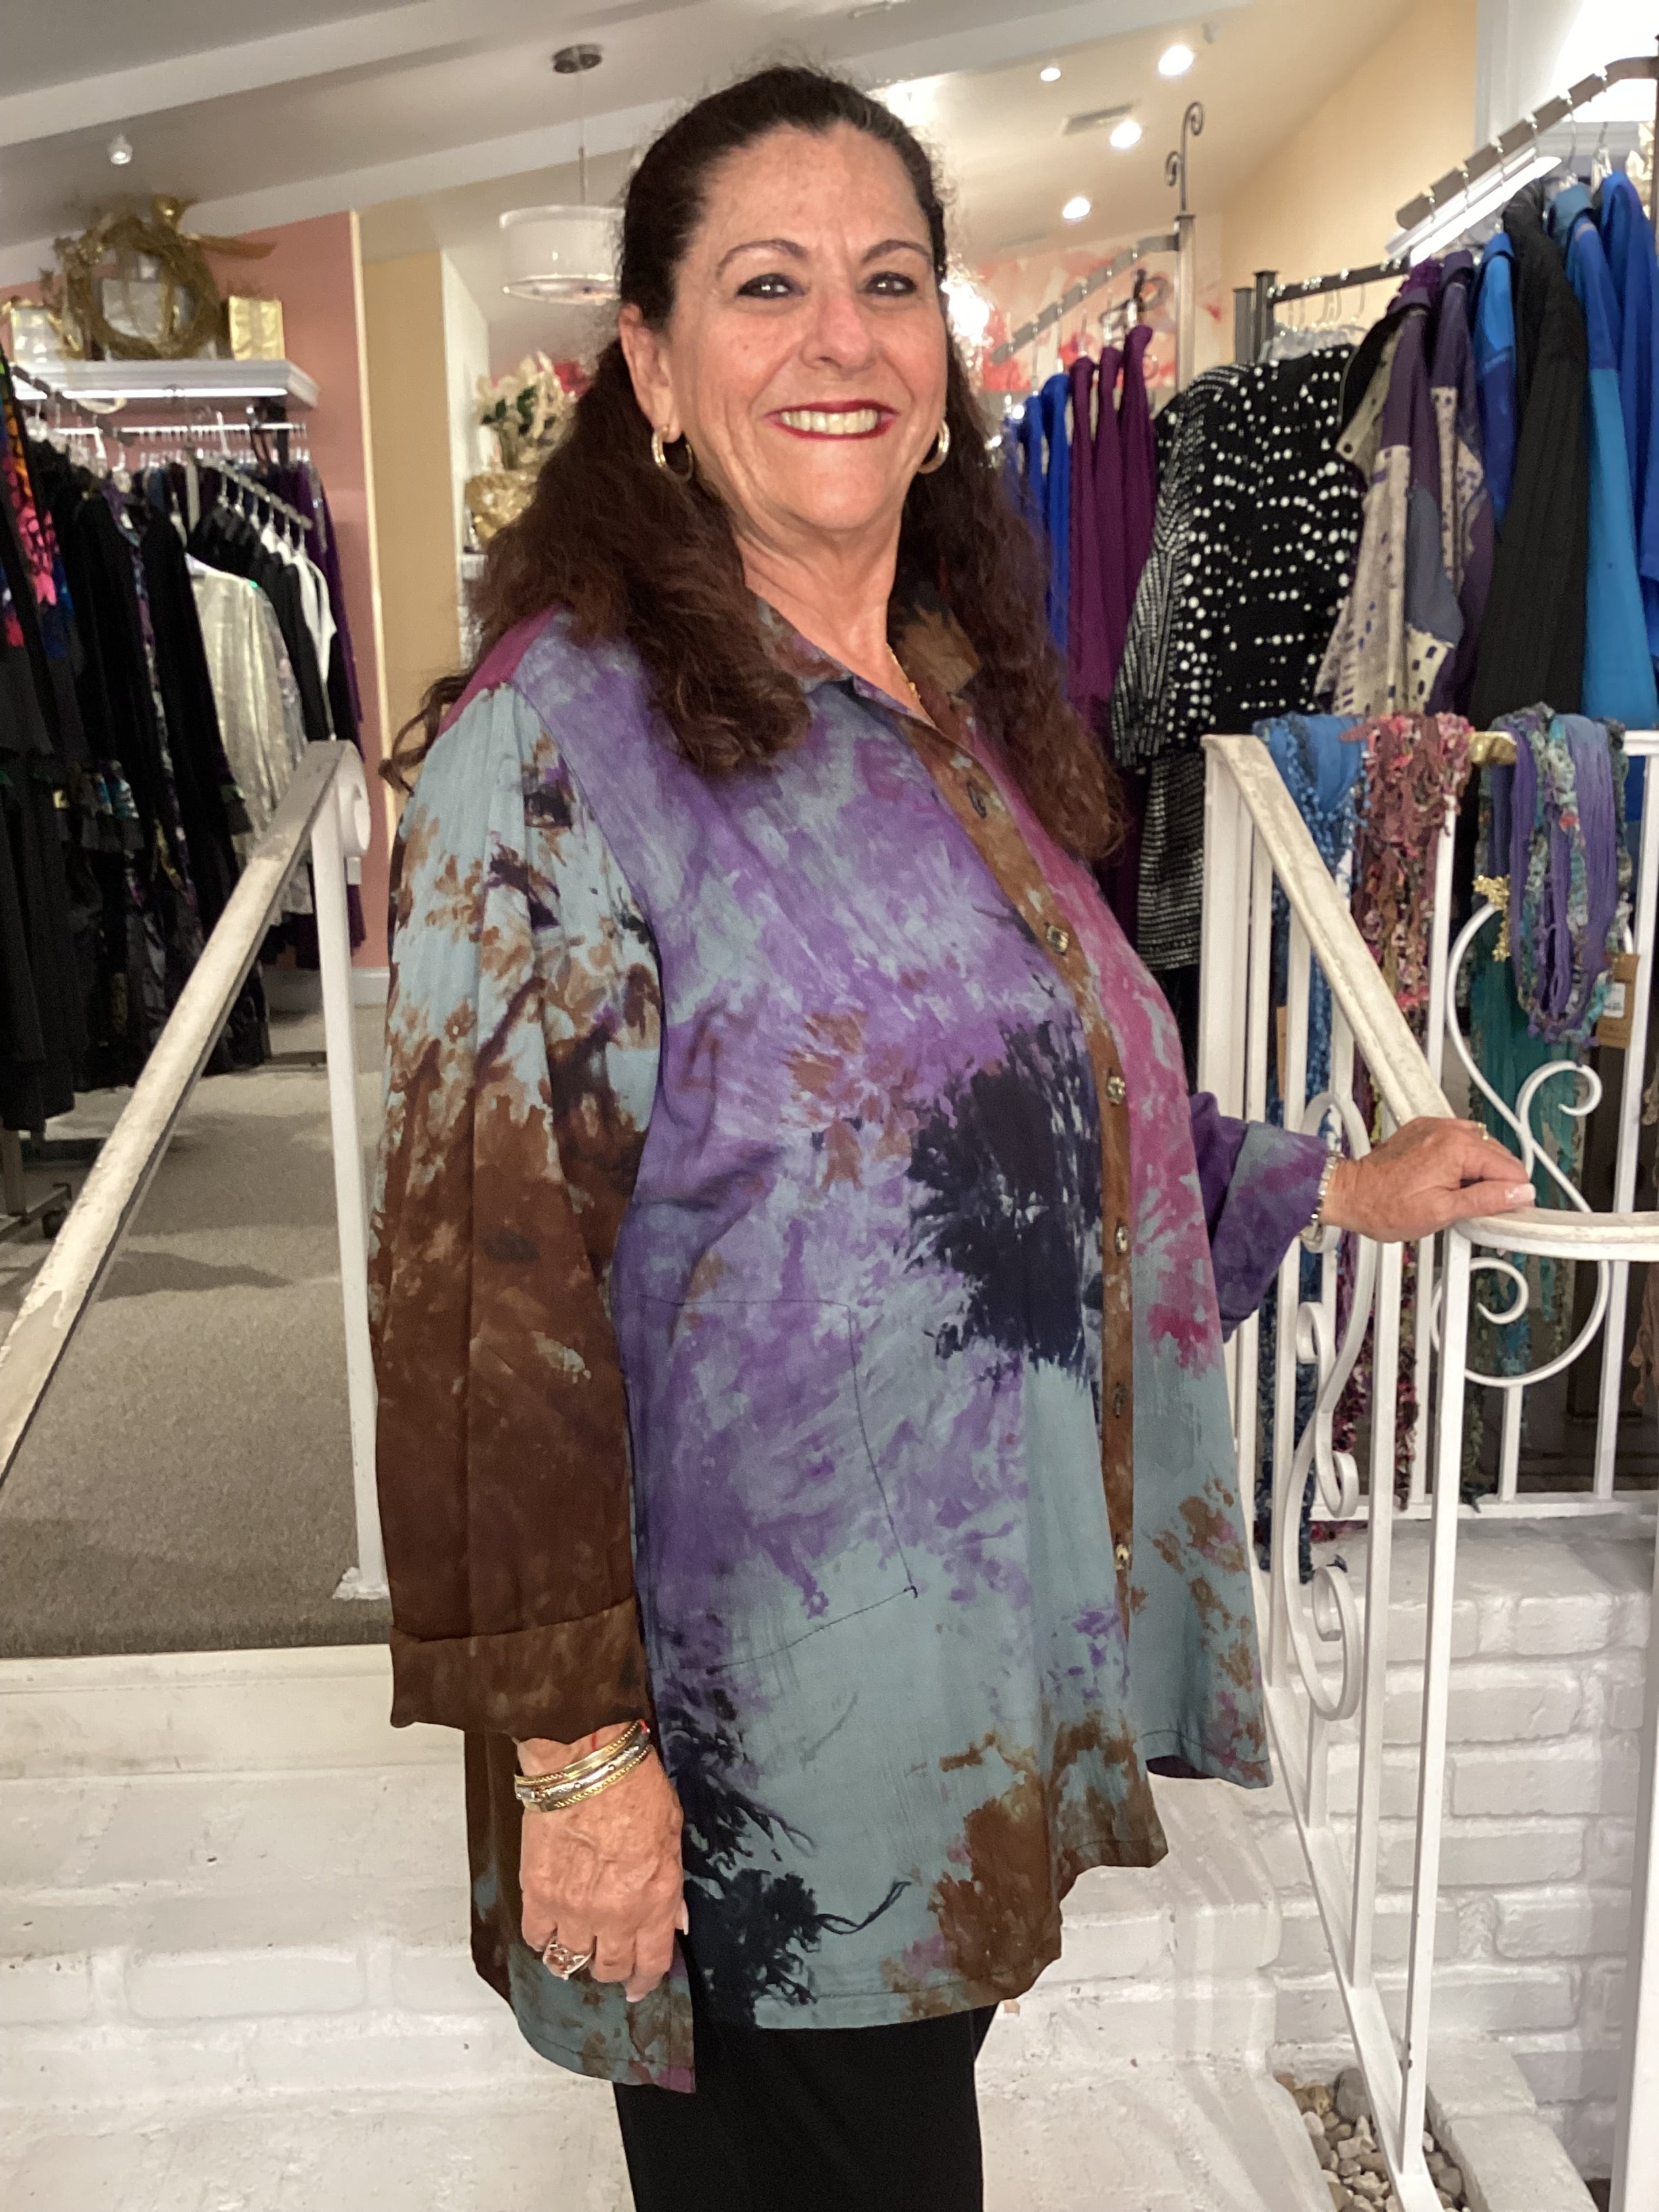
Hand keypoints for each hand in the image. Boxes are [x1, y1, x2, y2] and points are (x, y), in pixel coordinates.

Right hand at [517, 1727, 684, 2003]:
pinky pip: (536, 1937)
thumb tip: (674, 1919)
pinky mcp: (538, 1894)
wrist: (586, 1763)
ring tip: (575, 1949)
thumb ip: (671, 1885)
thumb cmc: (635, 1787)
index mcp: (654, 1900)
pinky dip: (542, 1938)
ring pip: (570, 1960)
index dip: (645, 1981)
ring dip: (574, 1958)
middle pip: (610, 1968)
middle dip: (612, 1970)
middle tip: (608, 1962)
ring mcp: (573, 1909)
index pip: (651, 1962)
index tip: (639, 1987)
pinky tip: (549, 1929)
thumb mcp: (673, 1833)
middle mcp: (614, 1915)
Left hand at [1321, 1117, 1534, 1243]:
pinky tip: (1448, 1182)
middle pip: (1500, 1157)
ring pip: (1482, 1150)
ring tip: (1458, 1197)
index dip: (1512, 1196)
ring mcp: (1436, 1128)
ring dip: (1480, 1173)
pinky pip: (1460, 1144)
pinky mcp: (1425, 1131)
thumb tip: (1520, 1194)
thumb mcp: (1442, 1212)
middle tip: (1478, 1210)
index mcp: (1457, 1147)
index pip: (1511, 1169)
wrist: (1350, 1195)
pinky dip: (1462, 1162)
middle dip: (1496, 1184)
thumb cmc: (1385, 1206)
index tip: (1505, 1213)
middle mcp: (1449, 1130)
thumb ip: (1486, 1201)